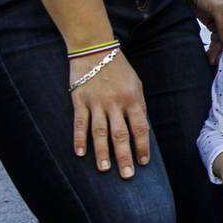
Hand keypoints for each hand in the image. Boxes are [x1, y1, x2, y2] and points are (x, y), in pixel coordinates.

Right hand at [72, 51, 150, 177]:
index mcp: (133, 99)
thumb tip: (141, 130)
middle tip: (127, 175)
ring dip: (102, 152)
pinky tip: (80, 153)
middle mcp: (115, 103)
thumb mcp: (136, 84)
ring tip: (104, 169)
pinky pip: (79, 122)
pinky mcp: (79, 100)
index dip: (142, 147)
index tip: (143, 163)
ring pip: (100, 131)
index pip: (140, 128)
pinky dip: (79, 138)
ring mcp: (96, 102)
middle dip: (124, 156)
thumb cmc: (119, 68)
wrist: (94, 48)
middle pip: (121, 134)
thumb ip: (138, 106)